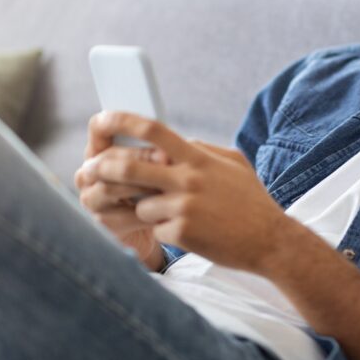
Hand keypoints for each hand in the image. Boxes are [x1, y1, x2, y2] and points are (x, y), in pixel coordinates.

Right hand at [75, 122, 170, 267]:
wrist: (163, 225)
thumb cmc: (162, 188)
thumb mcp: (162, 166)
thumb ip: (158, 153)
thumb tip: (165, 153)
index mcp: (103, 150)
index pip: (99, 128)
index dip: (110, 121)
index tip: (129, 118)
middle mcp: (90, 173)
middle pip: (107, 159)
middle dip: (139, 158)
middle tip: (167, 159)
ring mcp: (91, 199)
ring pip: (108, 188)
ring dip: (140, 187)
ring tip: (164, 187)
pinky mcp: (101, 223)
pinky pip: (117, 215)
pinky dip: (142, 213)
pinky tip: (162, 212)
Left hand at [77, 112, 289, 273]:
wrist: (271, 240)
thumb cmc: (252, 201)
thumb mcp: (233, 163)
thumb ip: (201, 150)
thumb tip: (176, 141)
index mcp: (198, 158)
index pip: (153, 130)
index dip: (122, 121)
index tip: (102, 118)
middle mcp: (188, 179)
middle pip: (129, 167)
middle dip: (101, 168)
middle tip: (88, 172)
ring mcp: (183, 207)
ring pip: (139, 205)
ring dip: (145, 211)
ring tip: (172, 216)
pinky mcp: (182, 234)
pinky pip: (155, 230)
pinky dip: (166, 233)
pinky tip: (190, 234)